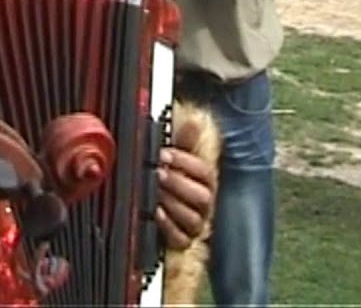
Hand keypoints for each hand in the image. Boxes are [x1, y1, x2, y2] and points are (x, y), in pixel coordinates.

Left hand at [154, 116, 217, 249]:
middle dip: (178, 182)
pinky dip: (167, 225)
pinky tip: (156, 212)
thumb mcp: (176, 158)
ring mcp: (195, 224)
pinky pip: (180, 238)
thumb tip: (193, 121)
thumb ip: (184, 142)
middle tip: (158, 172)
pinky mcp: (182, 240)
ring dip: (172, 203)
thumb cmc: (170, 180)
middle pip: (202, 197)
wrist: (157, 209)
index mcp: (206, 182)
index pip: (205, 172)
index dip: (185, 162)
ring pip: (192, 218)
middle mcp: (204, 204)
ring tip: (155, 190)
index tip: (165, 153)